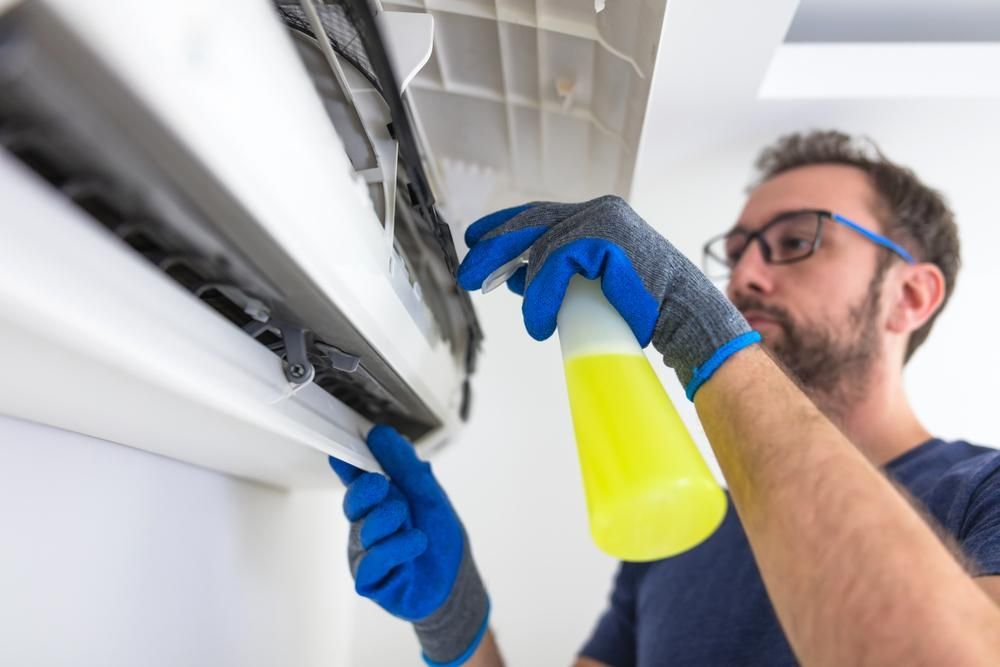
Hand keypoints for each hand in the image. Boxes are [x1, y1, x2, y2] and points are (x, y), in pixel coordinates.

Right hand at [329, 425, 488, 665]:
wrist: (455, 581)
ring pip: (364, 528)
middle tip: (381, 484)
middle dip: (366, 490)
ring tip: (407, 519)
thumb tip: (383, 435)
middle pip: (353, 501)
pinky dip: (398, 546)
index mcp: (379, 501)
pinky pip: (373, 559)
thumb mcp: (429, 495)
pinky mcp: (369, 580)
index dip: (347, 465)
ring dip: (388, 519)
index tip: (343, 452)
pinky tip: (416, 541)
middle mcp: (367, 525)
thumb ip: (405, 466)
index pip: (356, 478)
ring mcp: (365, 553)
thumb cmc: (439, 539)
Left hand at [457, 196, 759, 397]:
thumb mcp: (587, 284)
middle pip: (532, 223)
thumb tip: (510, 277)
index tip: (474, 238)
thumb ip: (554, 273)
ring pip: (543, 249)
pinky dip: (542, 295)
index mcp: (596, 216)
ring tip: (535, 324)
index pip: (539, 214)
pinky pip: (557, 263)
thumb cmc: (640, 306)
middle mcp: (599, 211)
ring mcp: (603, 220)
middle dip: (494, 248)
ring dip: (529, 291)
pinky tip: (541, 320)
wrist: (683, 316)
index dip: (503, 225)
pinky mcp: (606, 238)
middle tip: (469, 274)